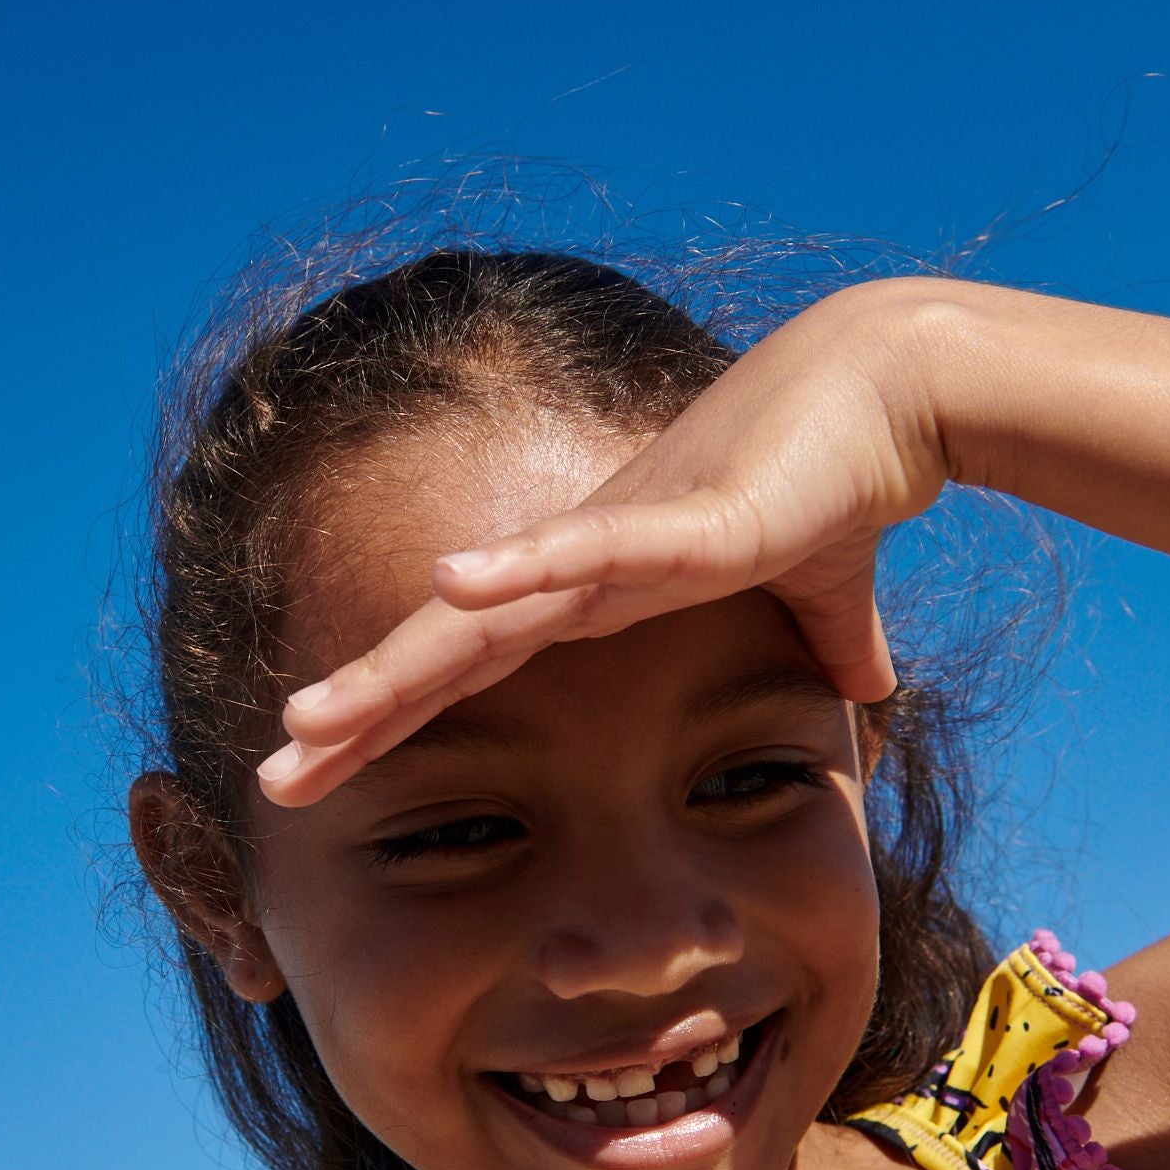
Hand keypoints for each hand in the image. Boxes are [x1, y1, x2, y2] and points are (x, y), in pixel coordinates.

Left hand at [258, 277, 954, 804]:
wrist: (893, 393)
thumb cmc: (841, 482)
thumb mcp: (823, 599)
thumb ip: (829, 647)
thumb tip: (869, 695)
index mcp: (596, 592)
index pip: (470, 668)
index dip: (394, 720)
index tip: (322, 772)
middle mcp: (581, 566)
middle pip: (444, 653)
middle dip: (358, 717)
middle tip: (275, 776)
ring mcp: (621, 539)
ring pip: (483, 616)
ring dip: (395, 666)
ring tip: (308, 716)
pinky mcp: (685, 522)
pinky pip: (586, 552)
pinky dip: (517, 568)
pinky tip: (449, 581)